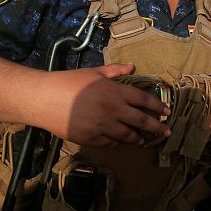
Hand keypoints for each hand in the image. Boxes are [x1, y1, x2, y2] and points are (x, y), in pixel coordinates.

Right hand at [39, 63, 170, 147]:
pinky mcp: (91, 139)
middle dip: (156, 127)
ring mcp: (103, 127)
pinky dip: (120, 143)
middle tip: (166, 131)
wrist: (44, 99)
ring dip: (139, 138)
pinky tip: (123, 141)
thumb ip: (115, 71)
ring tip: (144, 139)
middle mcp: (113, 110)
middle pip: (141, 121)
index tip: (167, 111)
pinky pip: (111, 144)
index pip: (144, 100)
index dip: (158, 106)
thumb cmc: (69, 82)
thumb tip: (132, 66)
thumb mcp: (94, 72)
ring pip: (128, 136)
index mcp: (116, 92)